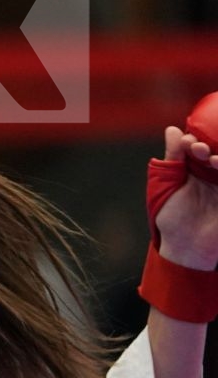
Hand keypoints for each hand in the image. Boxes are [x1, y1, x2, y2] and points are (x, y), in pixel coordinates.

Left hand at [156, 126, 217, 268]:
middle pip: (217, 150)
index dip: (196, 140)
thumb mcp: (166, 185)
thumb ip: (172, 158)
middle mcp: (212, 173)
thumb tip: (172, 130)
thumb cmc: (170, 218)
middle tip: (197, 149)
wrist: (184, 248)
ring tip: (209, 159)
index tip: (187, 142)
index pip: (201, 145)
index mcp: (195, 168)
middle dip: (209, 145)